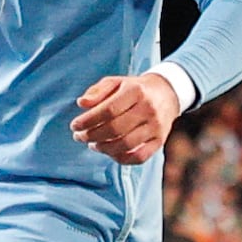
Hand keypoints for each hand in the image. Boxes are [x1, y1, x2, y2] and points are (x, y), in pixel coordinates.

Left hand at [70, 67, 190, 163]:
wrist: (167, 93)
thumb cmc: (134, 89)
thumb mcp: (116, 82)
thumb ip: (97, 91)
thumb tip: (81, 103)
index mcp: (136, 91)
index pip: (108, 110)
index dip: (88, 120)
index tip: (74, 126)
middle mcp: (148, 109)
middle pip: (115, 129)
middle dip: (92, 135)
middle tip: (79, 137)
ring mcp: (156, 127)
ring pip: (125, 145)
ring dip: (103, 148)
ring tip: (92, 144)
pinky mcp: (160, 141)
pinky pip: (139, 157)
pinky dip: (120, 158)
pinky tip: (109, 152)